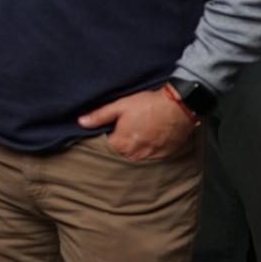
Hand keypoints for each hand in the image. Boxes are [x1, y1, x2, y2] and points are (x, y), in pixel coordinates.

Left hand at [78, 88, 195, 161]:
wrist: (179, 106)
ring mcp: (150, 156)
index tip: (111, 129)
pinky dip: (148, 148)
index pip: (105, 146)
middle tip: (127, 127)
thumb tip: (81, 122)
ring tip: (139, 130)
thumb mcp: (121, 106)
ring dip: (134, 146)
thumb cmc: (149, 105)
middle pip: (120, 152)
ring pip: (135, 155)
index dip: (106, 136)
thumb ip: (100, 116)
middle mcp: (134, 155)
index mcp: (121, 144)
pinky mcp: (163, 155)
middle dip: (120, 143)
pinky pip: (151, 155)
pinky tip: (151, 135)